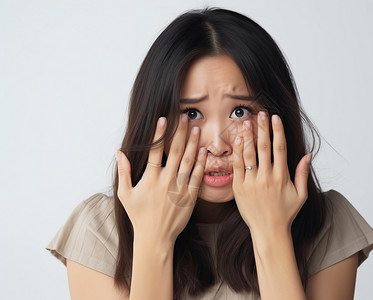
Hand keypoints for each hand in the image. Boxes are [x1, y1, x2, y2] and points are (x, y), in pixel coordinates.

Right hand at [116, 114, 205, 244]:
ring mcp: (180, 188)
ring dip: (194, 143)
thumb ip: (123, 172)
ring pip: (189, 160)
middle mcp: (166, 181)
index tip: (164, 118)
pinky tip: (204, 150)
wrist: (155, 237)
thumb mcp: (125, 194)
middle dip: (181, 132)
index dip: (160, 133)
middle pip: (176, 151)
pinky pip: (198, 176)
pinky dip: (202, 162)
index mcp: (150, 179)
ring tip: (197, 128)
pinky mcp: (190, 197)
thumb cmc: (138, 216)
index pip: (156, 150)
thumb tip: (119, 152)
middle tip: (185, 117)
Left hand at [232, 112, 311, 237]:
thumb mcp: (300, 194)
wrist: (269, 231)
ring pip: (248, 154)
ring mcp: (252, 182)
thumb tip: (308, 154)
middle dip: (262, 128)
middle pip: (264, 147)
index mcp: (281, 176)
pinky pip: (237, 166)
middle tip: (260, 113)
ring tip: (245, 122)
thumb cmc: (286, 213)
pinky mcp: (239, 188)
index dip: (278, 131)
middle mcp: (266, 177)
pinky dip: (237, 153)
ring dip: (247, 136)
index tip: (275, 118)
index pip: (279, 148)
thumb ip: (302, 173)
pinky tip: (236, 141)